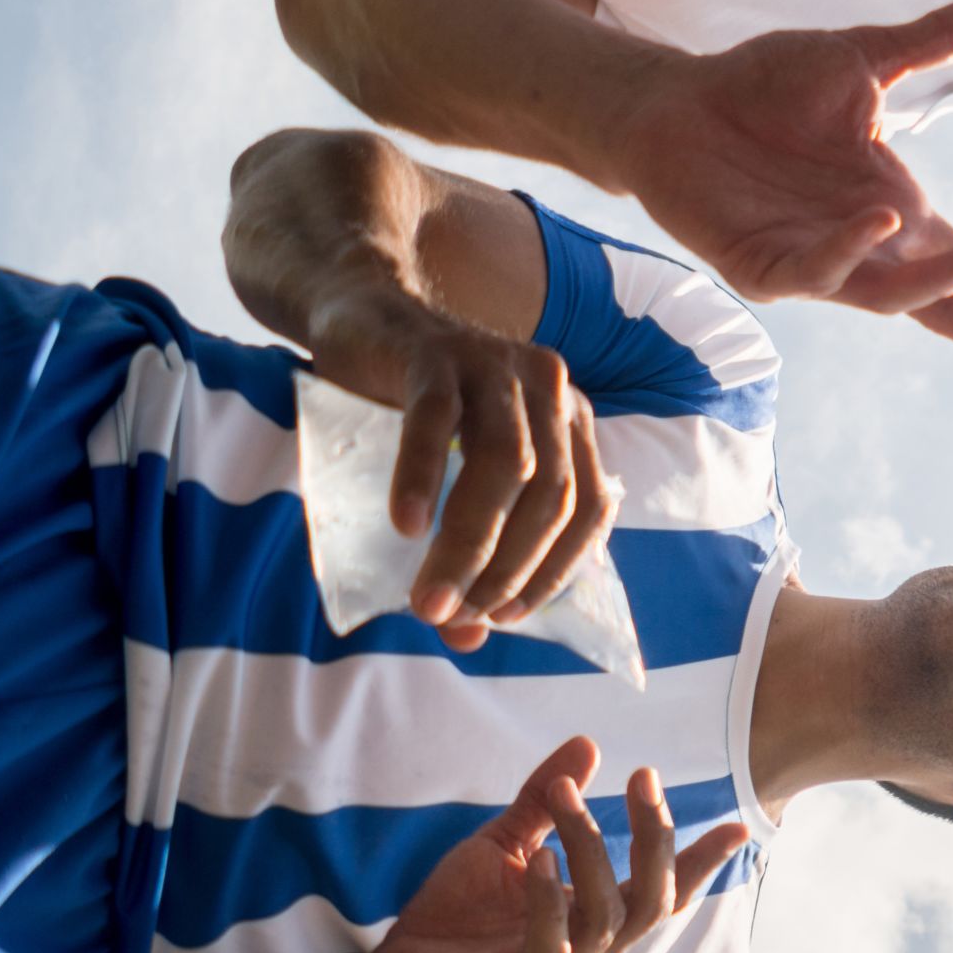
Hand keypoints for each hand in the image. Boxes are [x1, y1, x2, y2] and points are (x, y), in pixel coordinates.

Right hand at [308, 296, 614, 650]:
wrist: (362, 312)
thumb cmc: (415, 408)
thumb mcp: (454, 479)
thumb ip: (468, 550)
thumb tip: (466, 640)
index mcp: (570, 420)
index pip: (590, 507)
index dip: (556, 569)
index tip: (509, 618)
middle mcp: (549, 388)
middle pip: (551, 494)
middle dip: (507, 569)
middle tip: (455, 620)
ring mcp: (496, 363)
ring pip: (504, 464)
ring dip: (468, 541)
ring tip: (429, 598)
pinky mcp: (435, 351)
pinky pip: (437, 418)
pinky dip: (423, 476)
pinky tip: (405, 525)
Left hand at [354, 740, 751, 952]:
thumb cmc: (454, 918)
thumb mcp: (503, 843)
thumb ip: (545, 802)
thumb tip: (588, 744)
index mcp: (595, 921)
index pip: (662, 893)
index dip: (701, 863)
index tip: (740, 827)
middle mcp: (590, 952)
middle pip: (652, 902)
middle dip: (656, 839)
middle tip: (644, 778)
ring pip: (606, 916)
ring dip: (591, 849)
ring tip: (566, 797)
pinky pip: (549, 945)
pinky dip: (549, 899)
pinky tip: (540, 858)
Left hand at [633, 1, 952, 394]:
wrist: (675, 100)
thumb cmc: (763, 87)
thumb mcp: (859, 60)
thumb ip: (926, 45)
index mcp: (894, 211)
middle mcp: (865, 248)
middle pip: (945, 307)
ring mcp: (816, 262)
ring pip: (889, 295)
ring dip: (937, 286)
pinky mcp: (762, 266)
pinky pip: (814, 273)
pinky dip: (846, 253)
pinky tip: (876, 220)